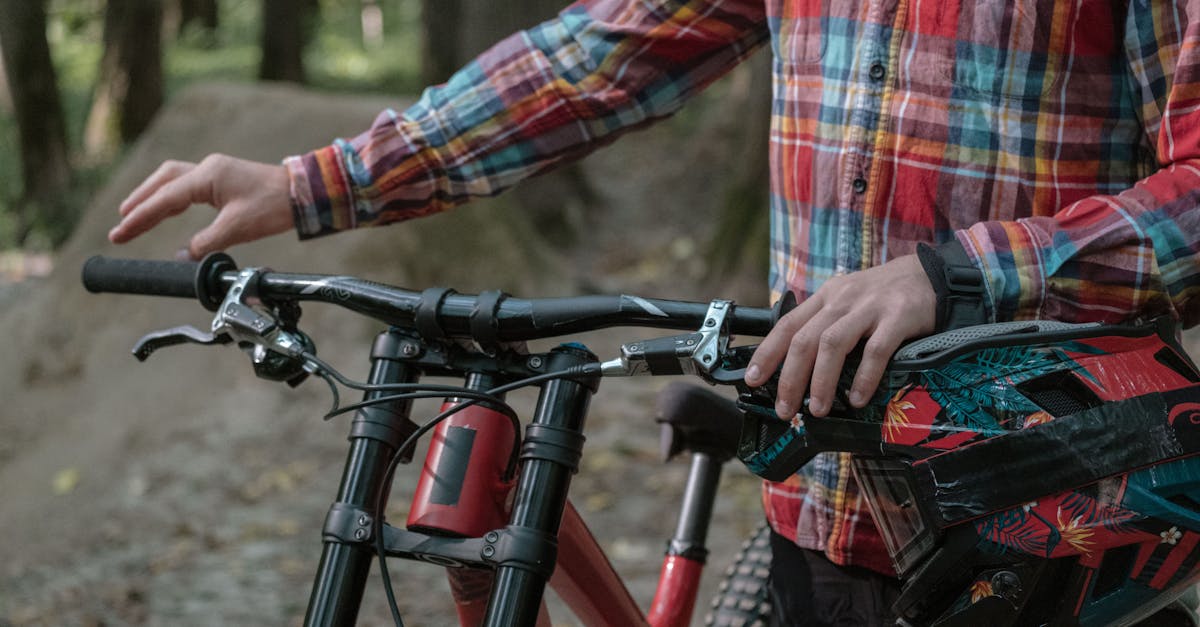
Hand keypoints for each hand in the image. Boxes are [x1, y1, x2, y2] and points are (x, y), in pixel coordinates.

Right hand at [108, 154, 293, 259]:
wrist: (305, 193)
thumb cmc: (274, 206)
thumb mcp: (237, 228)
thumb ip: (205, 243)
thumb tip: (182, 256)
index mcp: (207, 177)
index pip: (164, 199)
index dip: (139, 218)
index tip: (119, 233)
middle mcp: (207, 169)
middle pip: (162, 182)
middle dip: (139, 202)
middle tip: (121, 224)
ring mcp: (216, 171)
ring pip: (173, 179)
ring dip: (152, 196)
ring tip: (134, 215)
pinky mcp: (224, 178)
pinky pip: (188, 184)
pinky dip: (171, 196)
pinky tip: (167, 207)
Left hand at [745, 254, 935, 417]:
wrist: (931, 275)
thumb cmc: (885, 295)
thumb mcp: (848, 300)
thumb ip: (825, 325)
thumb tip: (798, 365)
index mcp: (826, 297)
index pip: (787, 325)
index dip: (767, 353)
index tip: (753, 379)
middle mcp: (842, 300)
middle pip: (805, 339)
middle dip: (790, 377)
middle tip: (785, 408)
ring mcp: (869, 308)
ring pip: (833, 344)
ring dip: (821, 381)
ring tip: (818, 409)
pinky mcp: (898, 317)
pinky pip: (876, 350)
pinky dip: (864, 377)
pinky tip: (858, 398)